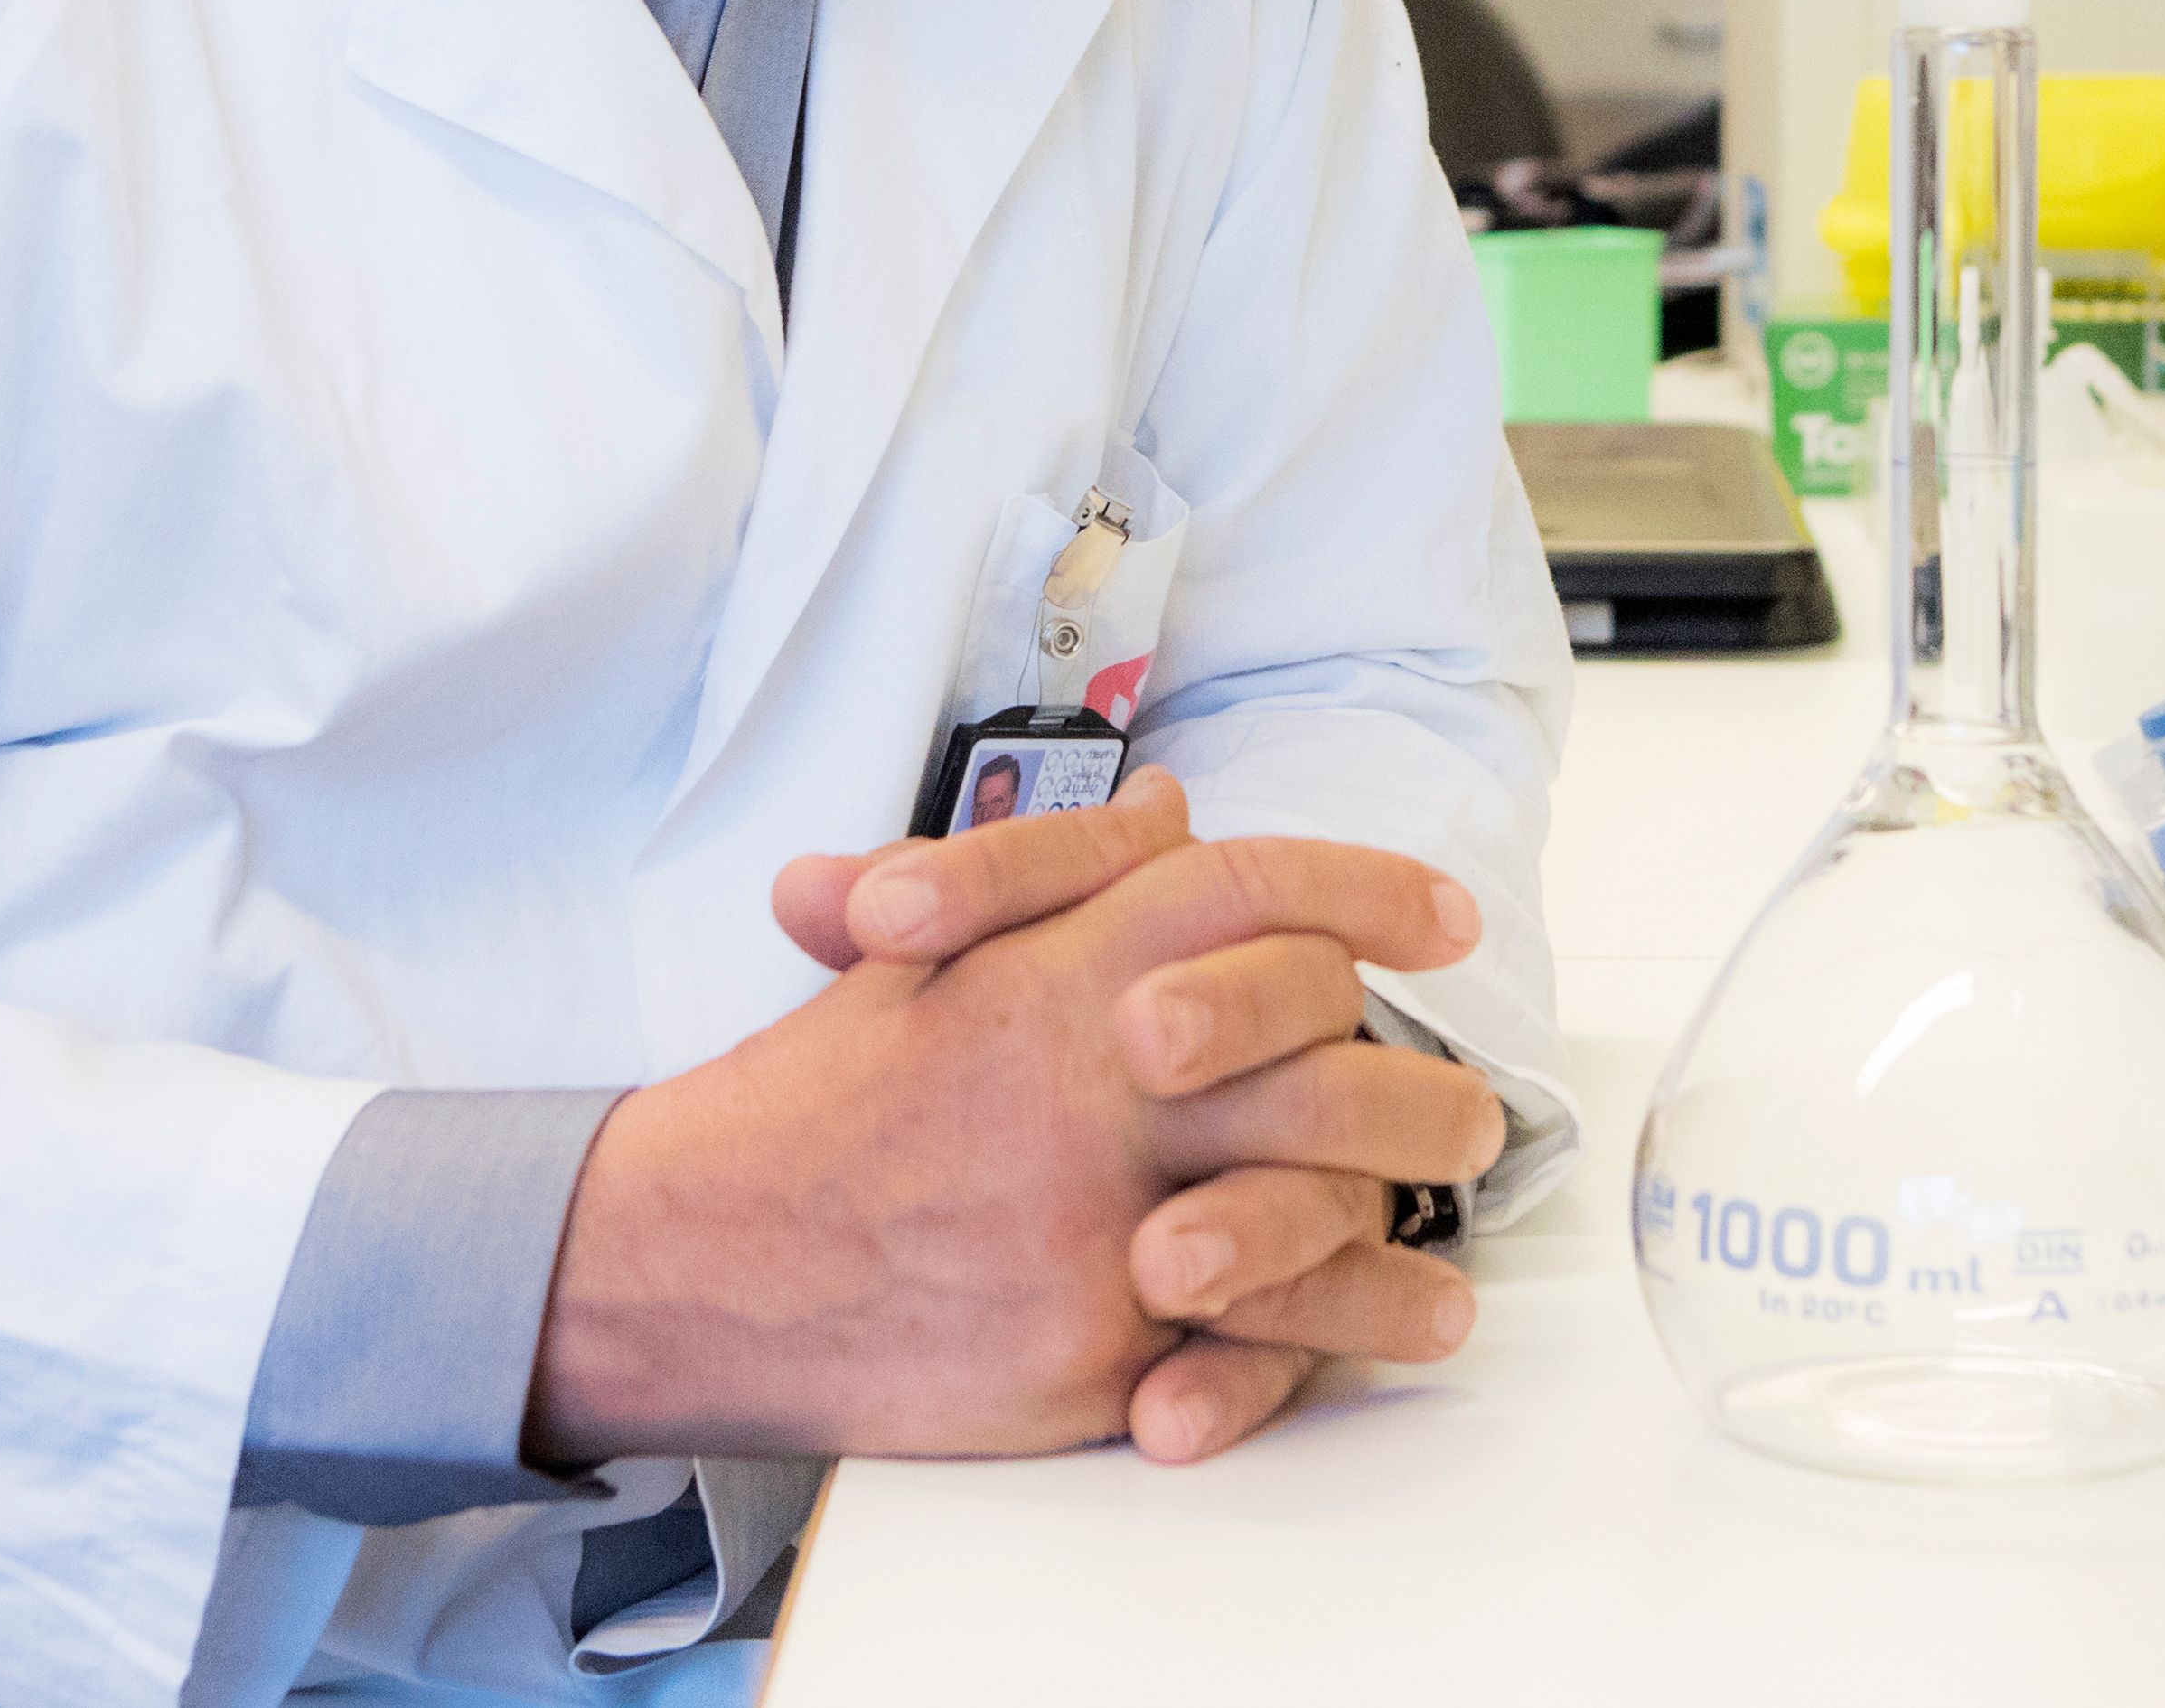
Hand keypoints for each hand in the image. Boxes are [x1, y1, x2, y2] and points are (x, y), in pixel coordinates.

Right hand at [531, 773, 1503, 1469]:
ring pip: (1312, 1203)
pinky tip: (1413, 1320)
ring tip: (1455, 1210)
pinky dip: (1349, 1334)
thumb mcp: (923, 951)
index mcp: (1055, 966)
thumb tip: (1180, 815)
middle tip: (1470, 1101)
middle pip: (1321, 1051)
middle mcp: (1091, 1080)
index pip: (1247, 890)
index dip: (1366, 892)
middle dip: (1418, 1079)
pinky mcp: (1091, 1350)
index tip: (1444, 917)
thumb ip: (1062, 873)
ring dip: (1408, 1208)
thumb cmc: (815, 1103)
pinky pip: (1257, 1343)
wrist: (694, 1257)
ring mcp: (1096, 1222)